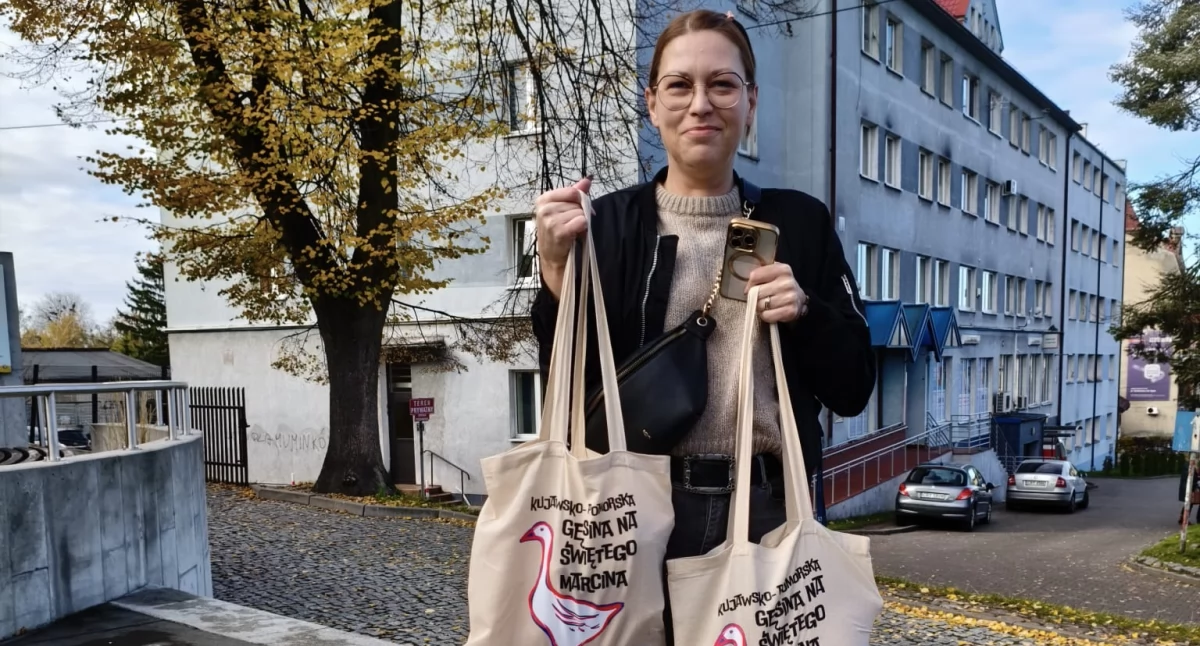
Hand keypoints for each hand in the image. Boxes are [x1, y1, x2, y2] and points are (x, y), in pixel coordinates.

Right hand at [533, 177, 590, 299]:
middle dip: (581, 213)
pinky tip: (575, 235)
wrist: (552, 257)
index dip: (581, 200)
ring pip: (580, 213)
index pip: (572, 191)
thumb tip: (587, 180)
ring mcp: (550, 220)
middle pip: (577, 202)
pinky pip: (581, 222)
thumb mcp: (564, 209)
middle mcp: (545, 209)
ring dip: (581, 223)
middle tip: (574, 225)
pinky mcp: (558, 232)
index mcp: (544, 199)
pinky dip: (583, 229)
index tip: (580, 209)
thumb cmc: (558, 232)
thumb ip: (575, 193)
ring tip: (573, 231)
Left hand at [746, 263, 807, 323]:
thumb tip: (746, 289)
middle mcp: (788, 282)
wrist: (799, 299)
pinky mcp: (790, 311)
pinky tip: (771, 311)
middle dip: (755, 297)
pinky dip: (766, 316)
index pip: (755, 276)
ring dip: (760, 307)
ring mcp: (790, 297)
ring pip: (760, 305)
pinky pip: (767, 316)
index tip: (752, 288)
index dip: (750, 284)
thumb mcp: (773, 274)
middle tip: (761, 297)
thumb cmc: (781, 286)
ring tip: (767, 304)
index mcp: (782, 269)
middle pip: (757, 292)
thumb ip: (759, 275)